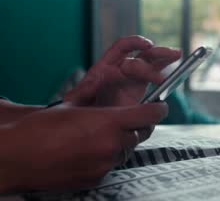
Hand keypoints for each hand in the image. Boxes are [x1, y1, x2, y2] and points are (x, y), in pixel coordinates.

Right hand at [0, 102, 166, 191]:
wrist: (15, 158)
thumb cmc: (39, 129)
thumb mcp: (72, 106)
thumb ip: (98, 97)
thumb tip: (111, 84)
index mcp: (109, 121)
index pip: (150, 114)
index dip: (159, 109)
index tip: (160, 106)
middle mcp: (112, 144)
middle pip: (141, 133)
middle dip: (139, 125)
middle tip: (129, 119)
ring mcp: (105, 164)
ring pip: (127, 150)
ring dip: (122, 142)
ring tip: (102, 135)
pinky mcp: (97, 178)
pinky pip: (112, 165)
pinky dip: (108, 157)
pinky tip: (90, 151)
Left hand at [64, 35, 180, 106]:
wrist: (85, 128)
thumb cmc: (78, 112)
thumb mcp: (74, 101)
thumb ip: (81, 92)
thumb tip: (95, 81)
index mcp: (105, 67)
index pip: (122, 48)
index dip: (135, 43)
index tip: (147, 46)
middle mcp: (121, 70)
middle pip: (142, 55)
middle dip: (156, 54)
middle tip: (169, 60)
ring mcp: (133, 81)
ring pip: (152, 64)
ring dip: (165, 58)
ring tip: (177, 55)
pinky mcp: (141, 92)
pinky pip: (156, 79)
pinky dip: (167, 73)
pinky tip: (177, 70)